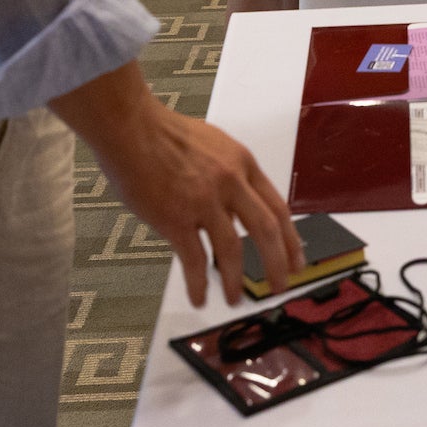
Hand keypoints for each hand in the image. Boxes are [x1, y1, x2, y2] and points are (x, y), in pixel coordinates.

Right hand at [67, 72, 302, 306]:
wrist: (131, 127)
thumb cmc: (165, 133)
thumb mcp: (213, 145)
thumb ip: (229, 176)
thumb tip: (236, 209)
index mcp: (243, 163)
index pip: (278, 207)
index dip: (290, 238)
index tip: (295, 261)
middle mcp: (230, 182)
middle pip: (266, 230)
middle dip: (277, 264)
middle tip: (280, 287)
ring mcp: (204, 201)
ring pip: (232, 250)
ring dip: (236, 280)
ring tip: (234, 299)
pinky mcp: (175, 218)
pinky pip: (194, 260)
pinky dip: (199, 284)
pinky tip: (199, 298)